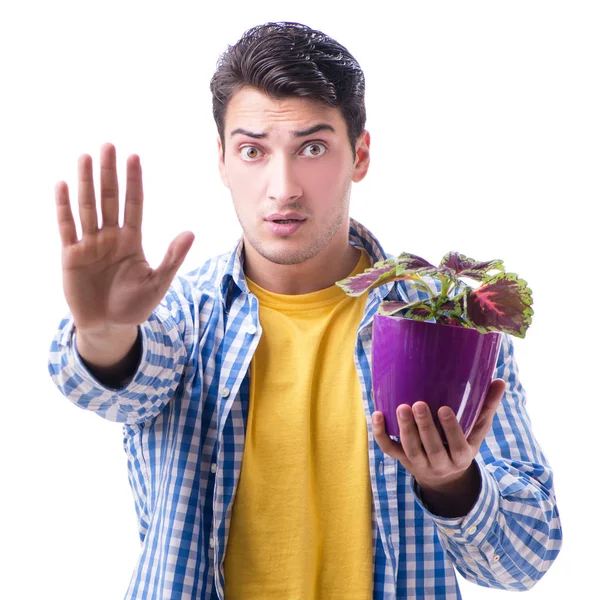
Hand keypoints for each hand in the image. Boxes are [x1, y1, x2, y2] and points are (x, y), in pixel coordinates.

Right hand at [55, 143, 194, 333]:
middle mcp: (110, 237)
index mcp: (131, 240)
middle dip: (109, 173)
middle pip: (109, 198)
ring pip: (87, 206)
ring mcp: (90, 244)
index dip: (133, 182)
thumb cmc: (135, 305)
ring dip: (86, 182)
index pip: (133, 204)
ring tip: (86, 156)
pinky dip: (64, 207)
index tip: (134, 157)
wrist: (110, 326)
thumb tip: (190, 232)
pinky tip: (63, 185)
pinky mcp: (71, 255)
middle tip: (109, 146)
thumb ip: (172, 257)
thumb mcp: (158, 282)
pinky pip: (67, 227)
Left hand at [371, 379, 505, 515]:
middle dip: (424, 428)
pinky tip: (376, 414)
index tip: (444, 409)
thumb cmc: (461, 443)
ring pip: (410, 449)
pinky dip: (381, 434)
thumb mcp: (477, 431)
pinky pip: (389, 449)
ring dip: (404, 429)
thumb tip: (500, 381)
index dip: (451, 430)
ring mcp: (419, 463)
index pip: (457, 446)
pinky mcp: (401, 459)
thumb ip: (487, 407)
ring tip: (401, 407)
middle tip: (418, 404)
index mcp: (461, 457)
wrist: (443, 476)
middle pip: (431, 448)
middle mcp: (440, 464)